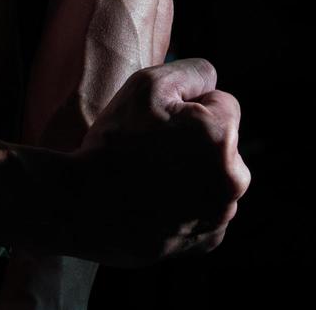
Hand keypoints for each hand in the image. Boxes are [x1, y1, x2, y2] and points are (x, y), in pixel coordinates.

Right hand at [59, 57, 250, 267]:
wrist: (82, 207)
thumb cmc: (114, 143)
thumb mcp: (147, 85)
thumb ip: (193, 72)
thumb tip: (212, 82)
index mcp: (223, 137)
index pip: (222, 103)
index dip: (190, 106)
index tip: (161, 122)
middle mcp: (233, 180)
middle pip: (224, 143)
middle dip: (198, 141)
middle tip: (152, 149)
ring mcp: (220, 215)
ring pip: (214, 177)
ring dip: (193, 173)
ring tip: (149, 177)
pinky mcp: (205, 242)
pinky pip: (204, 211)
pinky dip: (187, 206)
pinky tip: (154, 202)